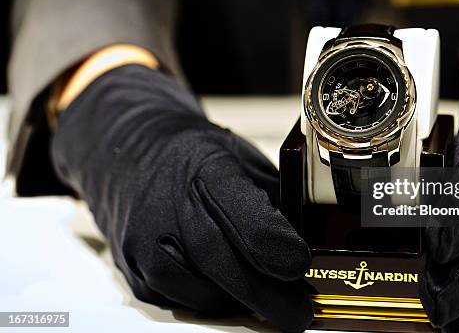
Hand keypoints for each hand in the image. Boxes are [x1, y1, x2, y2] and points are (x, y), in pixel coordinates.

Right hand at [50, 65, 312, 331]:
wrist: (132, 157)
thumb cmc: (196, 157)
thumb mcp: (243, 159)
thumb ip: (276, 197)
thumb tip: (314, 239)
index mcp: (207, 169)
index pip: (239, 209)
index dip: (274, 242)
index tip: (301, 263)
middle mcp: (169, 206)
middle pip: (220, 260)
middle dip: (266, 294)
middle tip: (299, 312)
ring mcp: (147, 243)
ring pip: (201, 291)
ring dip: (241, 302)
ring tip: (270, 298)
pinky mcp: (137, 271)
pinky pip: (182, 301)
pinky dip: (215, 303)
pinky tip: (232, 291)